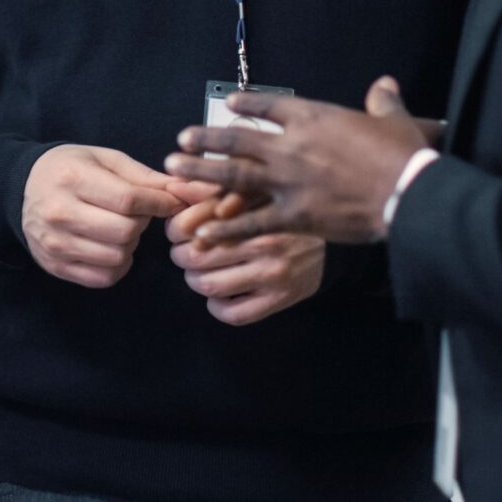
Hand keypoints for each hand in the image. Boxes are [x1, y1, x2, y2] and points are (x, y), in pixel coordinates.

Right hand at [22, 145, 189, 287]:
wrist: (22, 189)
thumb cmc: (71, 169)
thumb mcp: (104, 159)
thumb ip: (144, 176)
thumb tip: (184, 192)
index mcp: (72, 178)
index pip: (129, 200)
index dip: (160, 203)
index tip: (172, 202)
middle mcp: (59, 212)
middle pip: (125, 232)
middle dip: (141, 223)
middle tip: (136, 213)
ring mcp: (54, 243)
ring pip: (117, 257)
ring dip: (129, 245)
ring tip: (119, 228)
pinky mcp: (55, 265)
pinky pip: (103, 277)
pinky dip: (117, 265)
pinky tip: (110, 246)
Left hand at [162, 78, 434, 244]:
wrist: (406, 193)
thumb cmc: (401, 156)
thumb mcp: (393, 120)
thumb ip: (382, 100)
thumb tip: (385, 85)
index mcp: (313, 118)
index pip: (270, 106)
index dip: (247, 105)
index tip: (229, 105)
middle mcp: (292, 147)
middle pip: (238, 140)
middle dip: (206, 140)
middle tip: (181, 140)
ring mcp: (289, 182)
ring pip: (234, 176)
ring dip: (202, 172)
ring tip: (175, 171)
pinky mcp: (294, 216)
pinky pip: (252, 223)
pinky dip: (227, 228)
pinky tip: (204, 232)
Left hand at [166, 196, 323, 324]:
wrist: (329, 244)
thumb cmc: (278, 215)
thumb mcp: (248, 194)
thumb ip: (210, 192)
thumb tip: (172, 188)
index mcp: (253, 211)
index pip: (193, 224)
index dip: (175, 229)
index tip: (177, 231)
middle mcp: (264, 243)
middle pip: (195, 257)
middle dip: (181, 255)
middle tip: (185, 252)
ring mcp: (273, 274)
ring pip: (209, 286)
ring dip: (195, 280)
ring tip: (200, 272)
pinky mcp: (280, 299)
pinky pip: (234, 314)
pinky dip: (216, 307)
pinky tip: (219, 296)